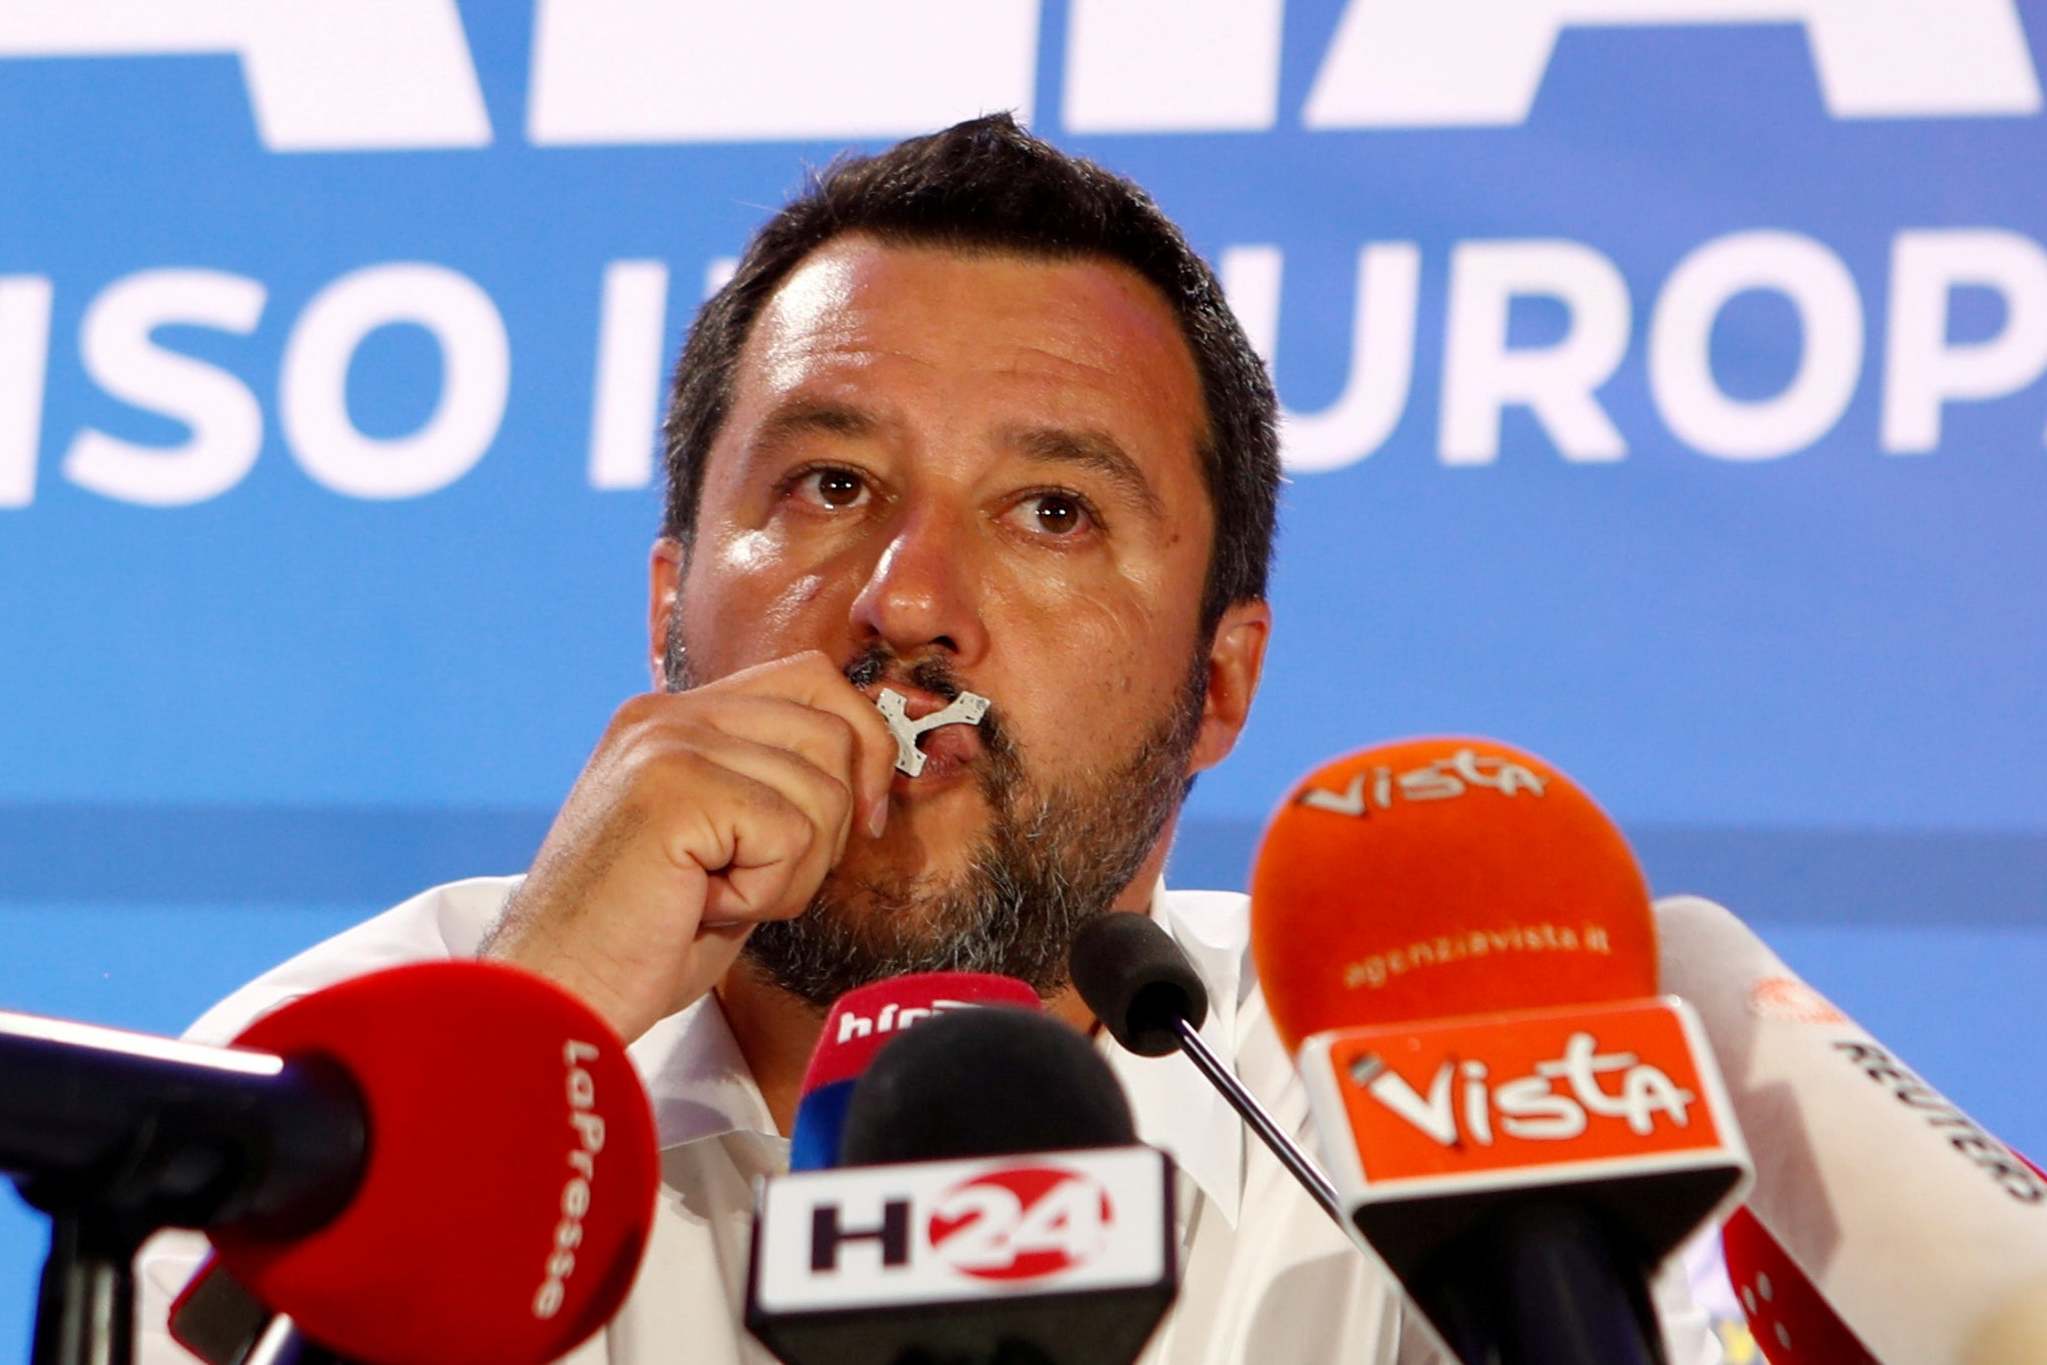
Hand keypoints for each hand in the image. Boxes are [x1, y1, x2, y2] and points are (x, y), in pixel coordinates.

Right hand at [479, 651, 898, 1042]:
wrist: (554, 1000)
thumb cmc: (637, 943)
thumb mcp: (722, 846)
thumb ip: (777, 791)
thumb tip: (872, 769)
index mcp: (676, 717)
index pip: (814, 679)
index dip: (862, 748)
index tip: (860, 823)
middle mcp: (668, 713)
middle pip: (834, 729)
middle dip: (832, 825)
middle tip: (760, 880)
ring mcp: (667, 743)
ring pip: (822, 791)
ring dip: (791, 873)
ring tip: (714, 897)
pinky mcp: (674, 786)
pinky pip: (790, 836)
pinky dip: (766, 894)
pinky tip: (701, 906)